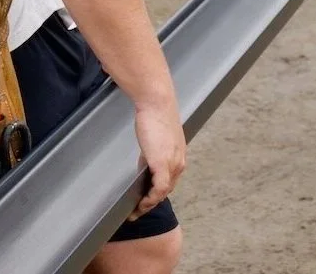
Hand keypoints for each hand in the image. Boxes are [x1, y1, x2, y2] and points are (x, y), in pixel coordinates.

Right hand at [129, 99, 185, 219]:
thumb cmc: (156, 116)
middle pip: (167, 190)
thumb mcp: (158, 138)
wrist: (157, 103)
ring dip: (149, 205)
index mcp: (179, 156)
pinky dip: (150, 200)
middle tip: (138, 210)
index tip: (146, 201)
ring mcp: (172, 164)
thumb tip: (146, 163)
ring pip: (163, 193)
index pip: (170, 181)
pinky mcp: (162, 164)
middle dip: (152, 202)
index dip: (158, 194)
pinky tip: (140, 204)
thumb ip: (155, 152)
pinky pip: (158, 190)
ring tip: (136, 211)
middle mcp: (179, 162)